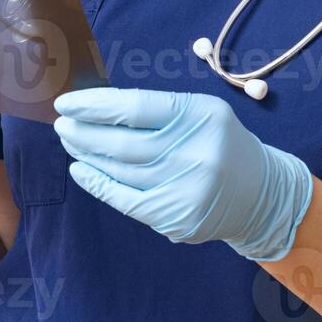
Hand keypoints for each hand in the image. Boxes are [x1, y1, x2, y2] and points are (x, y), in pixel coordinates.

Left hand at [52, 87, 312, 261]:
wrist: (260, 192)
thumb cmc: (219, 142)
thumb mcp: (200, 112)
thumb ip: (156, 109)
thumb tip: (97, 107)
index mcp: (199, 115)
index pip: (134, 107)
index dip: (94, 105)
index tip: (67, 102)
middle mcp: (193, 152)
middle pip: (122, 142)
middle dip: (83, 131)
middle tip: (60, 123)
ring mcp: (185, 189)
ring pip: (120, 171)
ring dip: (87, 154)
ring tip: (70, 141)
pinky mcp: (176, 218)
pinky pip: (126, 200)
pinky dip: (98, 184)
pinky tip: (81, 170)